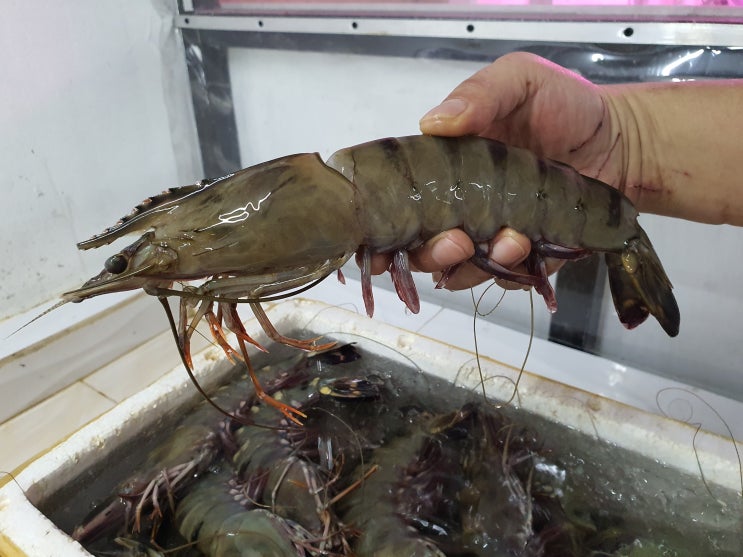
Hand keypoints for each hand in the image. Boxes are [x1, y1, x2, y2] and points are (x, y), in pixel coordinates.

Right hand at [373, 52, 621, 289]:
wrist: (621, 142)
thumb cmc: (565, 107)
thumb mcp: (519, 82)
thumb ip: (479, 95)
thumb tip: (433, 122)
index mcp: (444, 168)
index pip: (399, 200)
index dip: (382, 225)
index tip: (377, 243)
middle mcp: (459, 206)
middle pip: (420, 245)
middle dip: (430, 252)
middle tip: (454, 240)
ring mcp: (488, 234)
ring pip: (457, 268)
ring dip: (470, 265)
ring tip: (506, 243)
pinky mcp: (522, 256)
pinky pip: (501, 278)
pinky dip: (507, 272)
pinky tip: (524, 249)